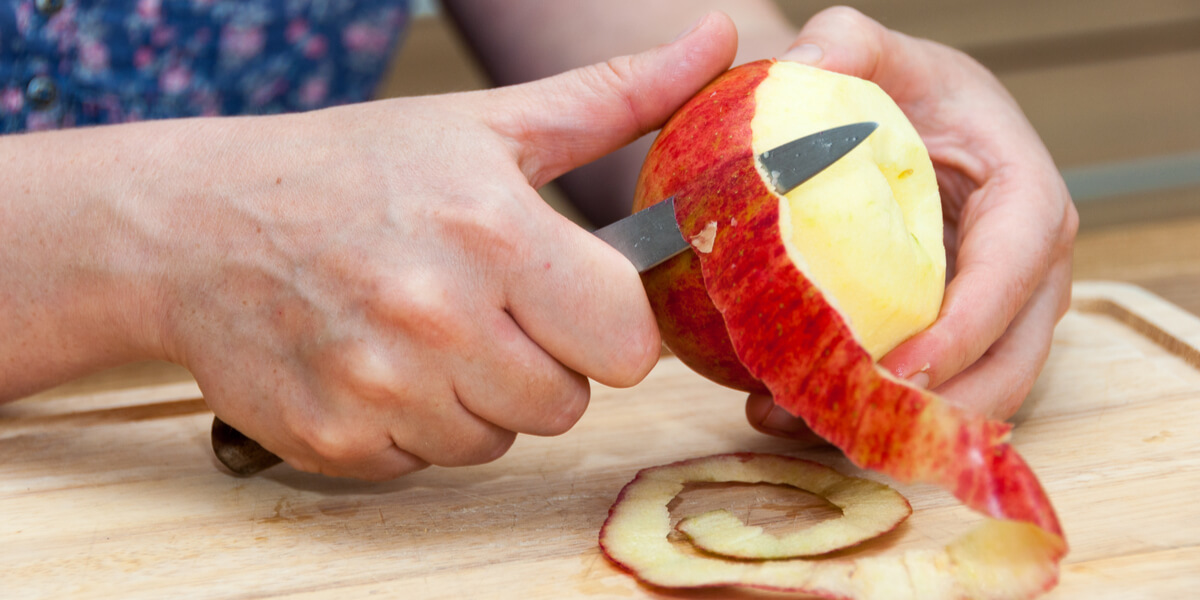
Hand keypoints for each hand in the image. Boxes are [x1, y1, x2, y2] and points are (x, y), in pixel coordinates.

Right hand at [143, 13, 736, 478]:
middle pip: (568, 404)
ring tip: (423, 330)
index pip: (628, 345)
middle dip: (543, 363)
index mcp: (493, 233)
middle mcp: (437, 317)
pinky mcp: (336, 440)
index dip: (606, 324)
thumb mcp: (485, 124)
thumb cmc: (351, 170)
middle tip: (485, 308)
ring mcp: (380, 388)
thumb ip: (616, 98)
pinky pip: (427, 464)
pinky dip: (414, 426)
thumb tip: (719, 43)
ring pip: (498, 439)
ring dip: (477, 397)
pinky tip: (378, 364)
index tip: (568, 297)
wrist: (197, 225)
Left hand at [747, 7, 1077, 438]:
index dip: (968, 327)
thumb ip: (843, 42)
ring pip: (967, 397)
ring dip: (889, 427)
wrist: (897, 123)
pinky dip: (866, 416)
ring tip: (786, 419)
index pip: (1015, 269)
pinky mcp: (955, 343)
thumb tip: (801, 69)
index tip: (903, 367)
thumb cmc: (899, 89)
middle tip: (838, 418)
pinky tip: (781, 412)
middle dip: (933, 407)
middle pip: (1008, 362)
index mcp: (1026, 197)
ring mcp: (996, 316)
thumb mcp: (874, 51)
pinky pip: (926, 395)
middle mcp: (1028, 271)